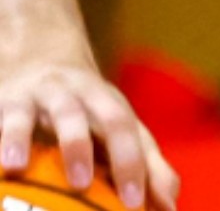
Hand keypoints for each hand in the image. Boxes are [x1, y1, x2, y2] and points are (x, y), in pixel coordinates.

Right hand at [0, 61, 178, 210]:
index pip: (138, 138)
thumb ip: (143, 165)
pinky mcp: (16, 99)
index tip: (145, 206)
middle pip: (115, 120)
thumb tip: (169, 206)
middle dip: (124, 155)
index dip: (145, 170)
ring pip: (69, 113)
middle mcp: (91, 97)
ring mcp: (54, 94)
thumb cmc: (81, 110)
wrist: (40, 58)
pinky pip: (16, 118)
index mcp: (115, 109)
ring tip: (78, 182)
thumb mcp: (110, 130)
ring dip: (75, 144)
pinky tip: (11, 166)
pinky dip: (13, 140)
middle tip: (129, 197)